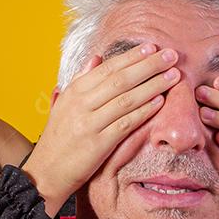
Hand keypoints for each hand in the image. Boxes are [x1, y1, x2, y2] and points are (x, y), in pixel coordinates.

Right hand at [22, 43, 181, 216]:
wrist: (45, 172)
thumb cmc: (58, 138)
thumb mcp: (64, 105)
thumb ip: (81, 80)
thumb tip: (97, 58)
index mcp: (74, 92)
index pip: (108, 68)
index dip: (132, 56)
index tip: (152, 47)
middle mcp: (81, 104)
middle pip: (121, 79)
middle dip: (149, 65)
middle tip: (171, 55)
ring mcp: (89, 124)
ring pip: (126, 99)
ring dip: (152, 85)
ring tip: (173, 76)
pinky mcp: (97, 145)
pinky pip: (125, 124)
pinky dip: (144, 112)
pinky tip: (160, 102)